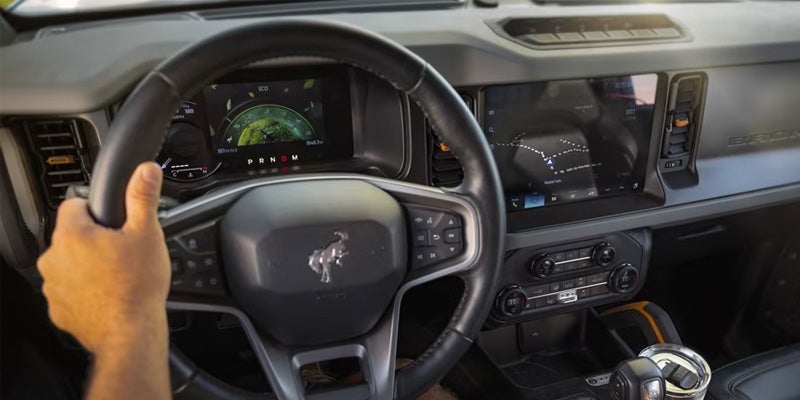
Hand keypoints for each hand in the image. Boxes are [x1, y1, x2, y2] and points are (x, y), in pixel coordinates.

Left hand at [38, 162, 169, 354]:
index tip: (113, 220)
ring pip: (70, 264)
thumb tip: (145, 170)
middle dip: (94, 239)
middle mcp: (54, 258)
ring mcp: (53, 286)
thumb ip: (143, 197)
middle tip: (122, 250)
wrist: (129, 333)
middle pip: (72, 236)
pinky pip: (70, 290)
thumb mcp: (147, 233)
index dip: (96, 209)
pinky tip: (109, 294)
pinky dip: (86, 290)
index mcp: (72, 234)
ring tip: (117, 275)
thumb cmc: (137, 285)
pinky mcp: (58, 309)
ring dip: (88, 265)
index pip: (73, 204)